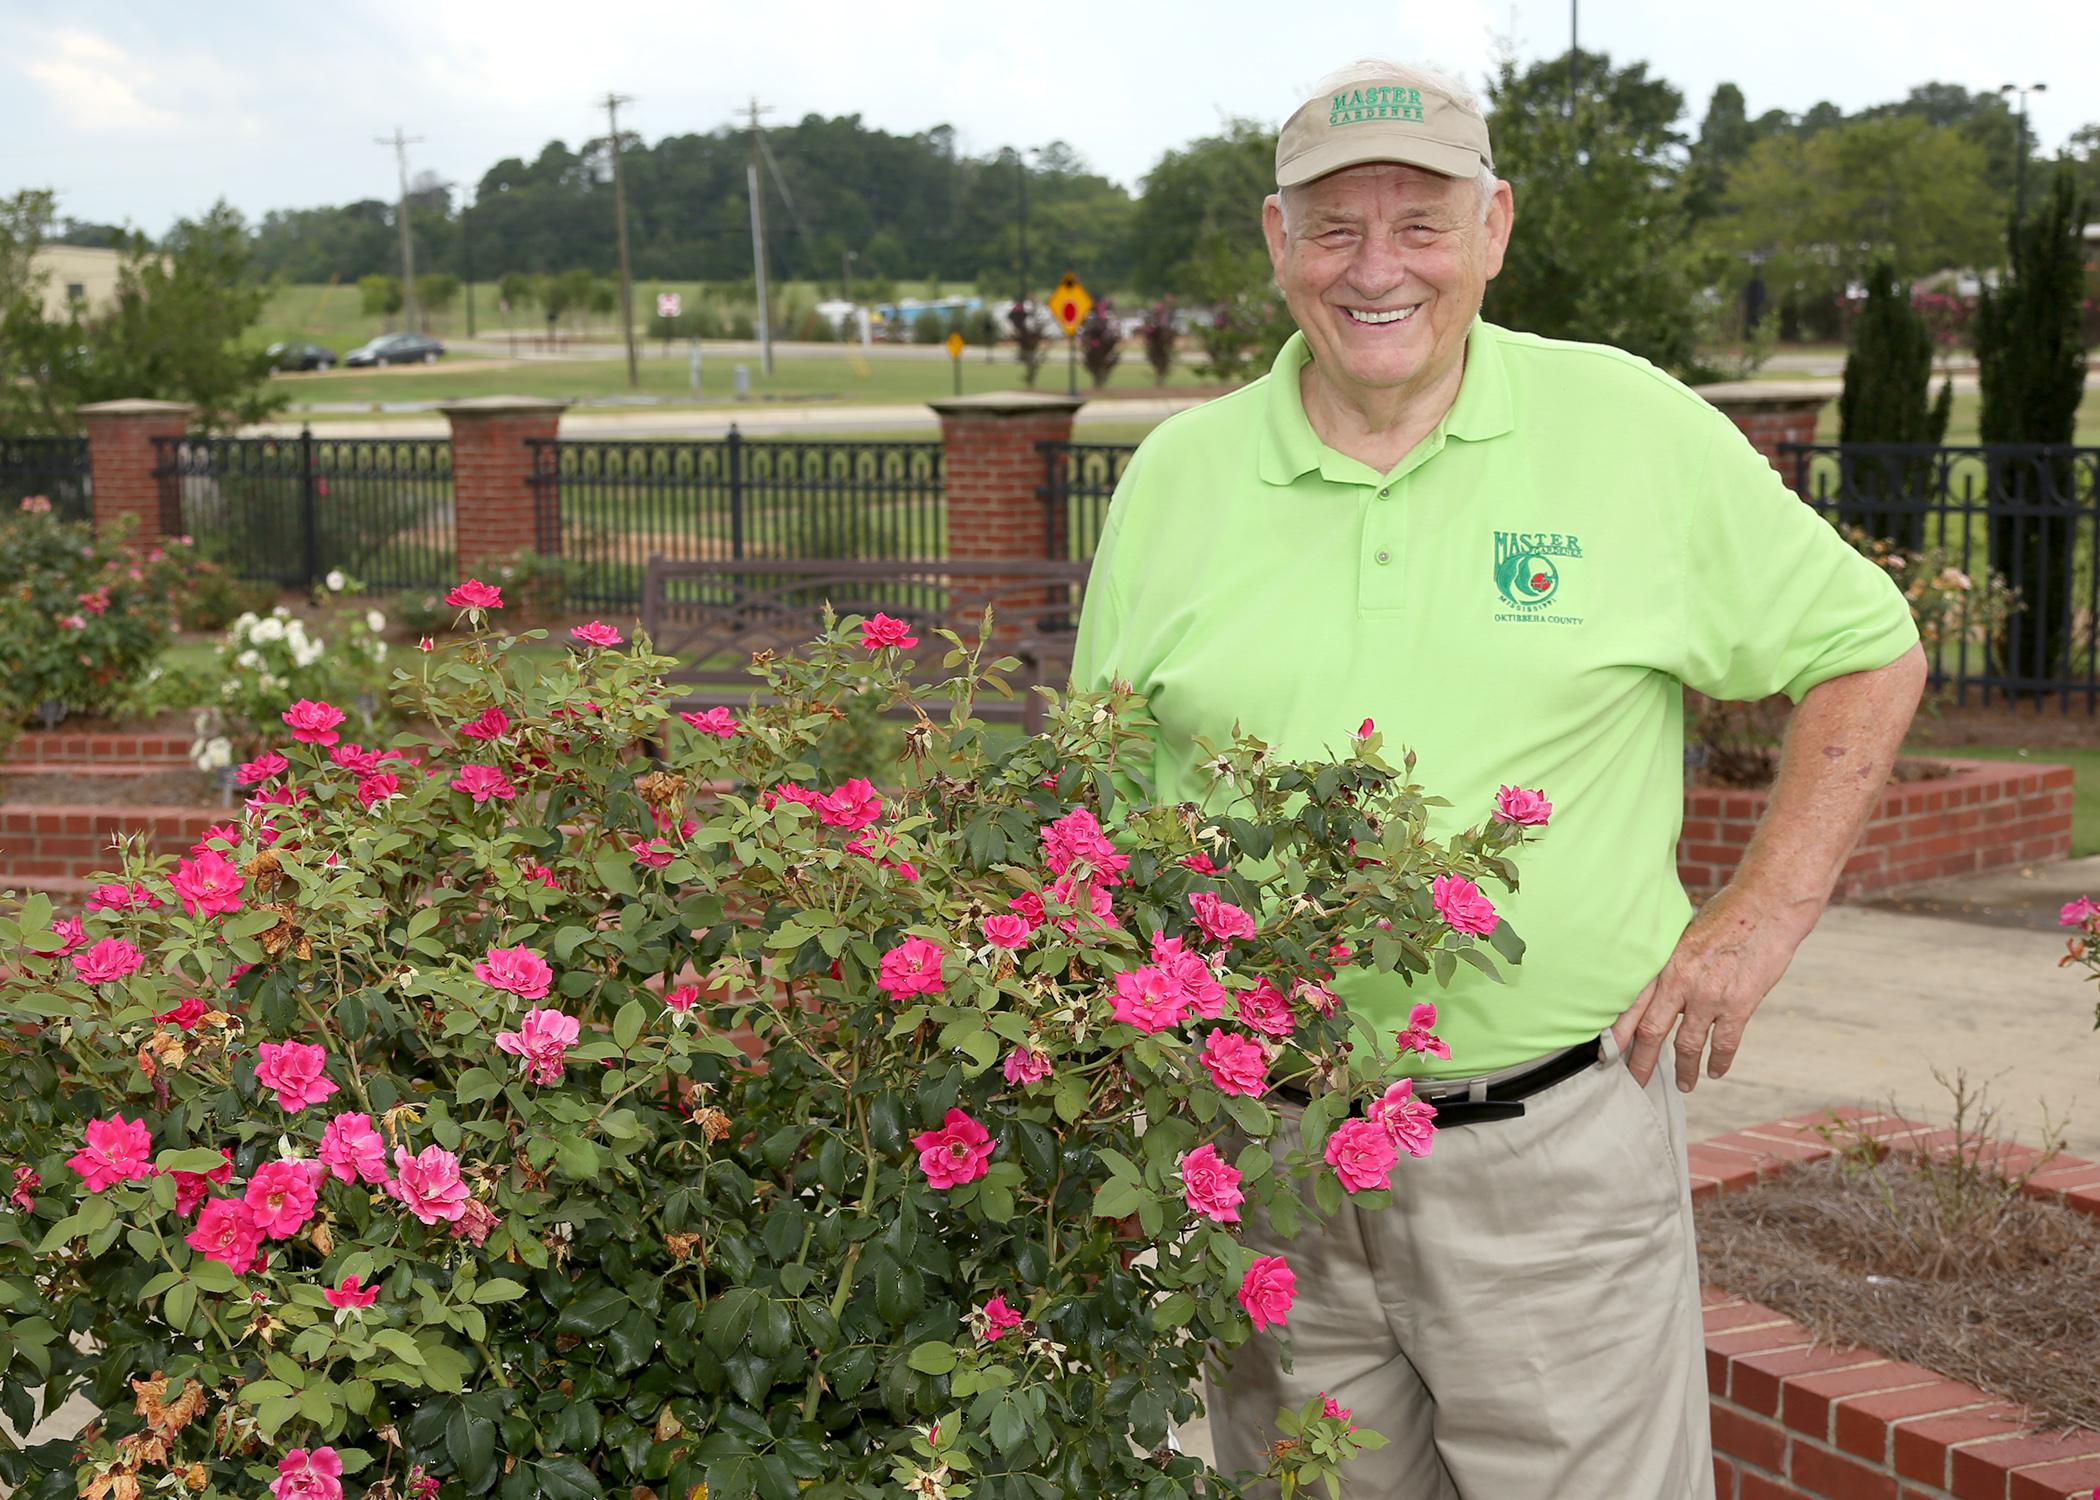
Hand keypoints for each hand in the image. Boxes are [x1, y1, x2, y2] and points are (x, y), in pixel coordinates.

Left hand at [1611, 885, 1804, 1092]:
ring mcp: (1710, 996)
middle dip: (1641, 1061)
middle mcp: (1681, 982)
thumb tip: (1659, 988)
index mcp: (1663, 963)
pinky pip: (1725, 1042)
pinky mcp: (1739, 1004)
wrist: (1766, 907)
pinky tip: (1716, 1071)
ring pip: (1688, 1044)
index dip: (1617, 1033)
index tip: (1606, 1054)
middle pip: (1651, 1031)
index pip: (1631, 1005)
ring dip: (1685, 1069)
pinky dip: (1719, 1060)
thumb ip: (1672, 964)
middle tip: (1635, 1082)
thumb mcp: (1685, 935)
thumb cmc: (1726, 916)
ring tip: (1683, 1085)